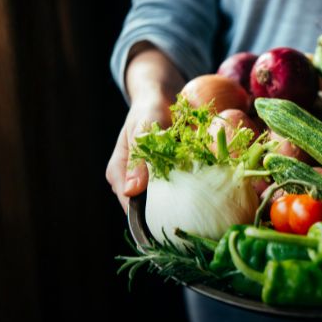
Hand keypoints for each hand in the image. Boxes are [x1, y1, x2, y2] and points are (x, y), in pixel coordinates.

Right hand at [105, 46, 184, 212]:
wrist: (161, 99)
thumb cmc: (148, 110)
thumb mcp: (143, 127)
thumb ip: (138, 157)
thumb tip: (131, 191)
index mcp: (118, 174)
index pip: (129, 206)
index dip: (147, 218)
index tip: (171, 223)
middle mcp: (131, 181)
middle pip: (147, 209)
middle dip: (167, 213)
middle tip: (191, 217)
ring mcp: (148, 180)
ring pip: (163, 201)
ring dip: (180, 202)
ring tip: (199, 205)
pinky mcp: (166, 176)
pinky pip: (177, 190)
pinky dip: (188, 190)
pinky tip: (202, 191)